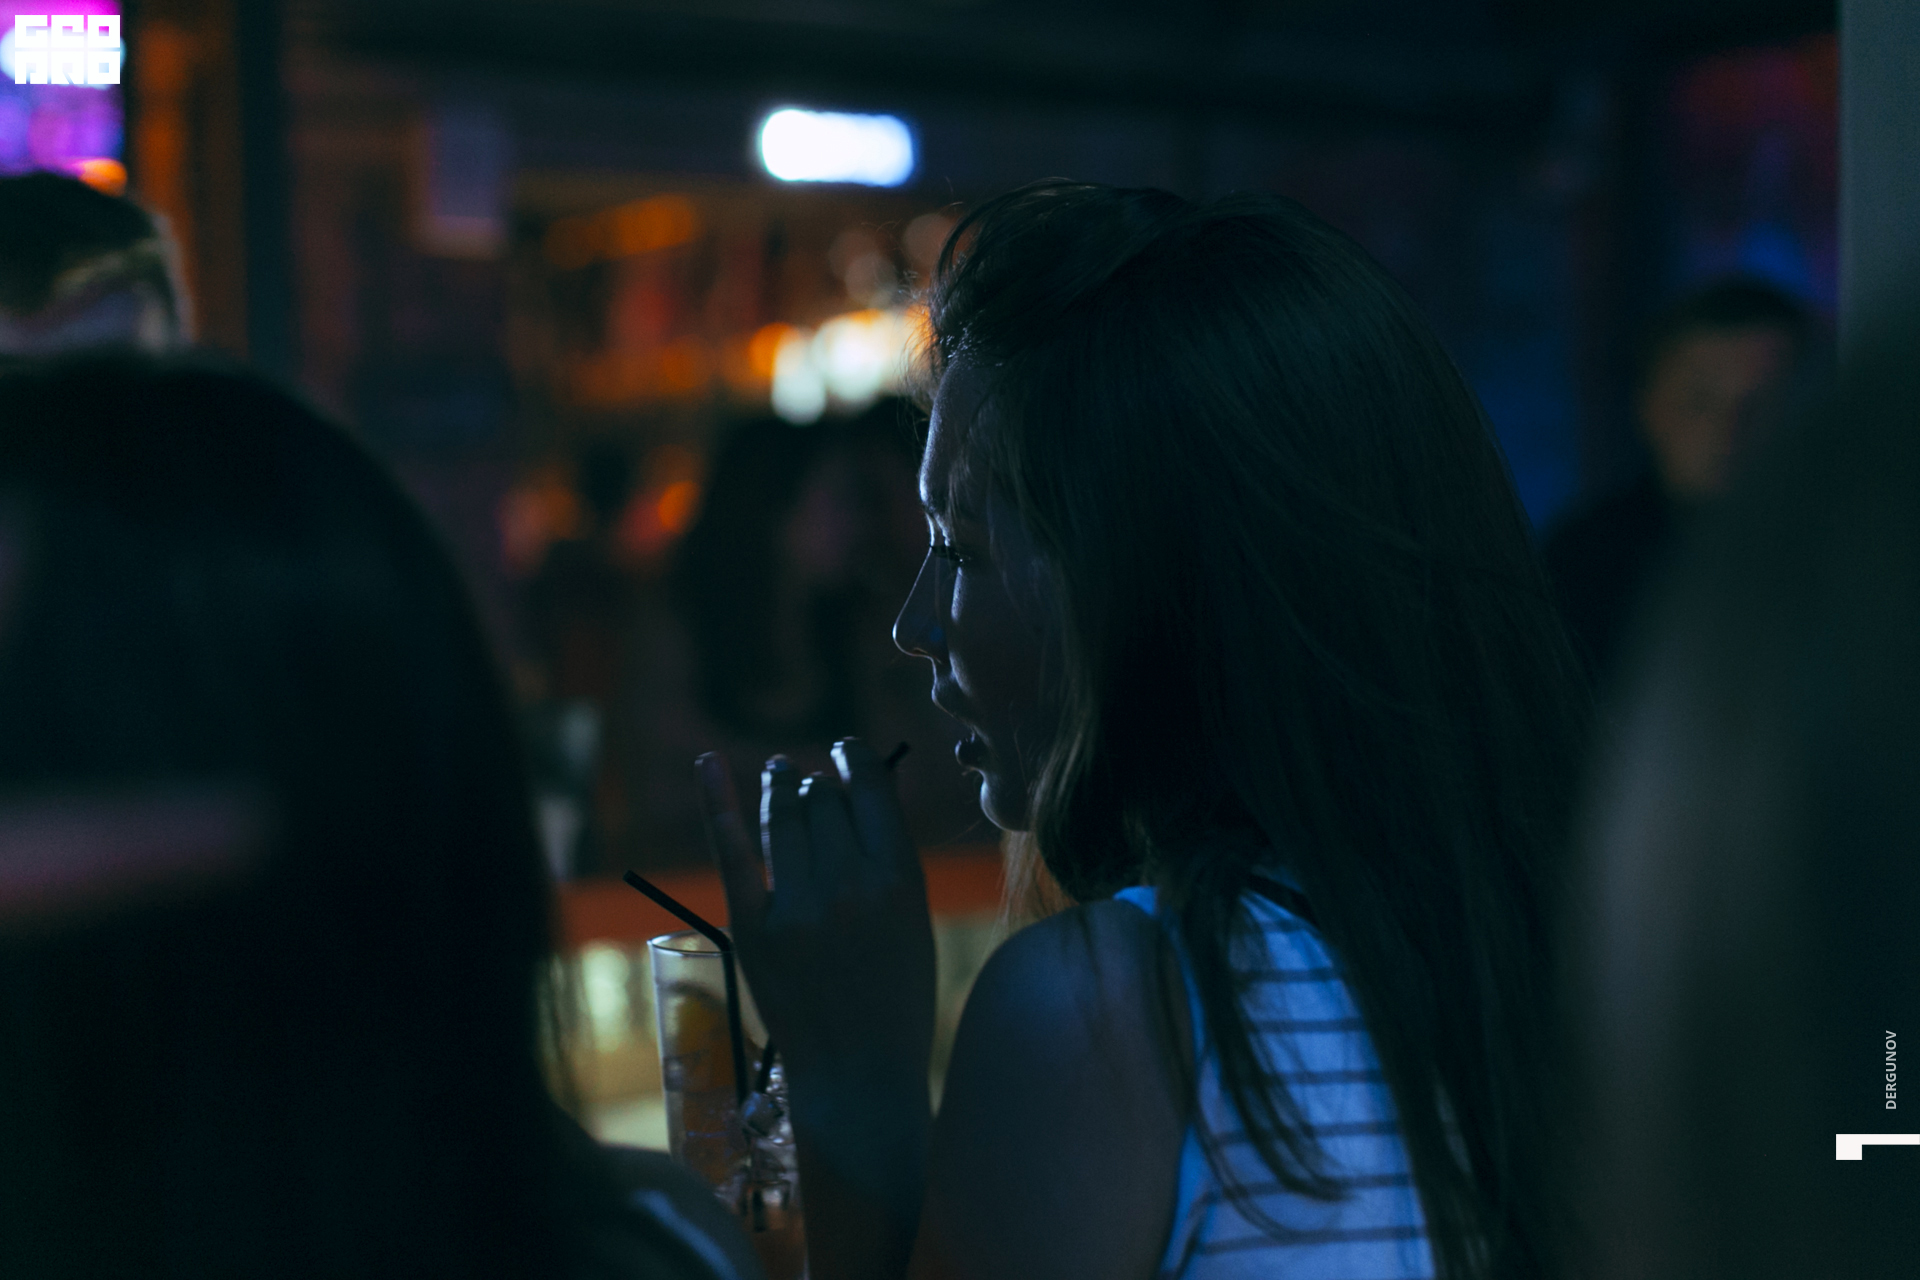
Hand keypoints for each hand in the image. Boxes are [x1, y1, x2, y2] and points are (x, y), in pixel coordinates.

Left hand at [698, 739, 936, 1095]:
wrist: (860, 1076)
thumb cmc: (896, 998)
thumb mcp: (914, 923)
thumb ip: (890, 861)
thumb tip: (856, 793)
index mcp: (900, 881)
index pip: (872, 792)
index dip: (856, 761)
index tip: (847, 751)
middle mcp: (849, 886)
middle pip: (824, 801)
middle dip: (819, 787)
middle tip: (814, 786)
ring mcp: (798, 908)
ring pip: (783, 816)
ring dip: (781, 786)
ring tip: (781, 771)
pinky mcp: (753, 929)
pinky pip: (732, 850)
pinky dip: (717, 802)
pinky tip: (709, 764)